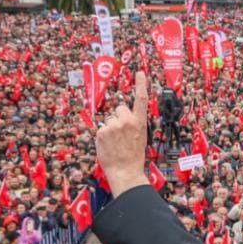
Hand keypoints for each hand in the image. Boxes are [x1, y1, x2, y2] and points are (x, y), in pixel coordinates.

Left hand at [96, 71, 150, 197]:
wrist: (125, 171)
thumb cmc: (133, 157)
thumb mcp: (140, 138)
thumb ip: (133, 124)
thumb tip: (123, 118)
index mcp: (139, 123)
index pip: (141, 99)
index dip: (141, 85)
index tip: (140, 73)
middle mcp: (127, 121)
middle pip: (119, 109)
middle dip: (118, 118)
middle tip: (121, 134)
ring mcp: (113, 126)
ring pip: (109, 120)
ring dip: (110, 128)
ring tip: (115, 143)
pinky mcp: (102, 132)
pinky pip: (101, 129)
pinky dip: (103, 136)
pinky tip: (108, 146)